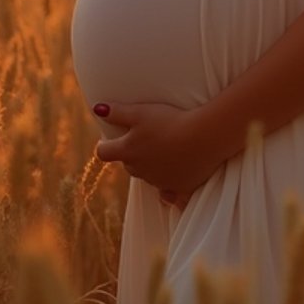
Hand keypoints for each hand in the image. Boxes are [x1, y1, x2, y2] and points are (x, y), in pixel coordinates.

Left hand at [93, 100, 219, 197]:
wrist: (205, 137)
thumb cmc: (171, 121)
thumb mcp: (141, 112)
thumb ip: (117, 112)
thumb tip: (98, 109)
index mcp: (128, 151)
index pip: (103, 153)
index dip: (104, 146)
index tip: (109, 140)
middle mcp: (139, 170)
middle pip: (127, 164)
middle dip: (131, 154)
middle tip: (145, 138)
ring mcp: (159, 181)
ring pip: (147, 176)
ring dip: (150, 166)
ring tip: (165, 150)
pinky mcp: (178, 189)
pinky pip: (168, 195)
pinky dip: (167, 192)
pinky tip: (169, 190)